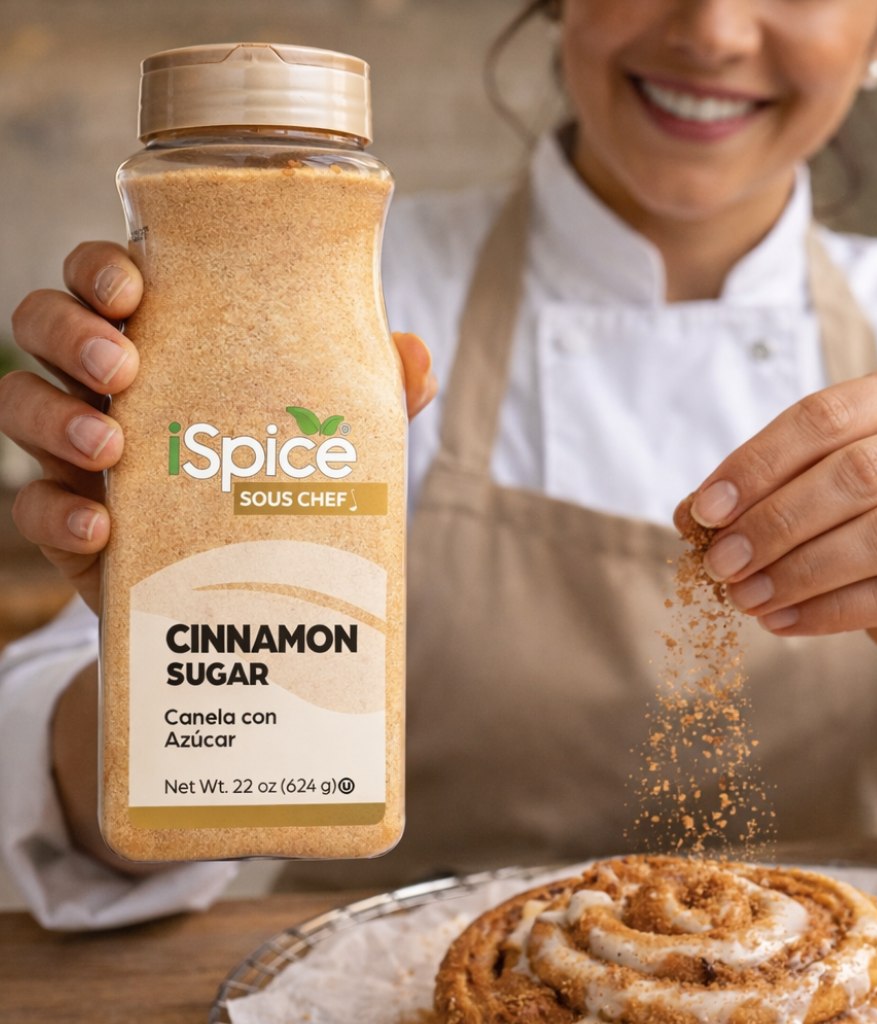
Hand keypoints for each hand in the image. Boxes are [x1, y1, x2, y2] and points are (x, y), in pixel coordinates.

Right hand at [0, 241, 436, 615]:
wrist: (246, 584)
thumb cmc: (279, 479)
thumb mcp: (328, 435)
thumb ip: (369, 396)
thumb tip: (418, 357)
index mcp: (163, 344)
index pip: (106, 279)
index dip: (100, 268)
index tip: (133, 286)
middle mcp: (106, 385)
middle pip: (44, 323)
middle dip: (70, 330)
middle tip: (123, 363)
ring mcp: (78, 450)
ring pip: (19, 405)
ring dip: (55, 417)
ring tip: (114, 445)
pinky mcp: (70, 521)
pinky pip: (32, 506)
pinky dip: (57, 514)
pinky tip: (101, 528)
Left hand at [674, 364, 876, 663]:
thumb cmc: (868, 513)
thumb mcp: (814, 483)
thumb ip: (761, 488)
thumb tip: (693, 514)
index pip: (824, 417)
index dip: (758, 465)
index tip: (707, 511)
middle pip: (857, 474)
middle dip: (775, 523)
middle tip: (722, 562)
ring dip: (799, 571)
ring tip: (745, 597)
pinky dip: (829, 610)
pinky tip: (782, 621)